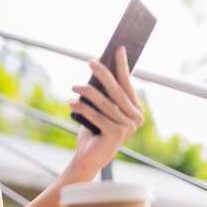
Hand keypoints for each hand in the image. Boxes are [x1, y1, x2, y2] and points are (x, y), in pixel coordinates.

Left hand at [68, 47, 144, 177]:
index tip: (118, 49)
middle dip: (103, 74)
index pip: (128, 84)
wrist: (89, 157)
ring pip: (105, 103)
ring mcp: (127, 128)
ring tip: (74, 86)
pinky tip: (71, 103)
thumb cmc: (94, 130)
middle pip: (117, 91)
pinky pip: (97, 116)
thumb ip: (104, 95)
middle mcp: (136, 118)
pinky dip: (82, 109)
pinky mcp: (116, 135)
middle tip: (90, 62)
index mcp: (135, 110)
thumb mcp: (101, 110)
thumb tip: (98, 70)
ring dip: (88, 92)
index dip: (122, 66)